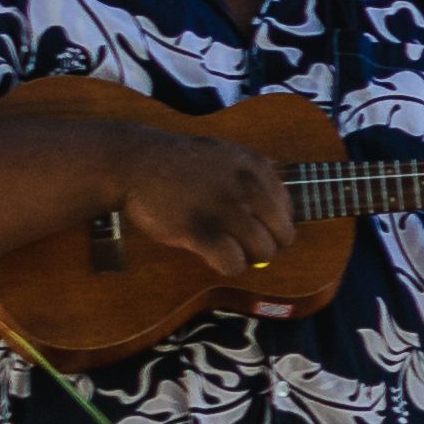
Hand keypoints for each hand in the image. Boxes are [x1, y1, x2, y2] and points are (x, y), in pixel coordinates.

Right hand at [107, 127, 296, 275]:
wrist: (136, 162)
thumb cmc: (182, 164)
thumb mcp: (228, 156)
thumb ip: (256, 179)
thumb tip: (282, 216)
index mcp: (258, 167)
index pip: (288, 212)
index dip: (272, 226)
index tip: (252, 228)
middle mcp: (248, 186)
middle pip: (283, 236)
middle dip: (266, 246)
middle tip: (242, 245)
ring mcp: (224, 208)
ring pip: (263, 252)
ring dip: (246, 258)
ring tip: (225, 248)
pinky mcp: (199, 229)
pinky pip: (232, 263)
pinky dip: (227, 266)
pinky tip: (212, 255)